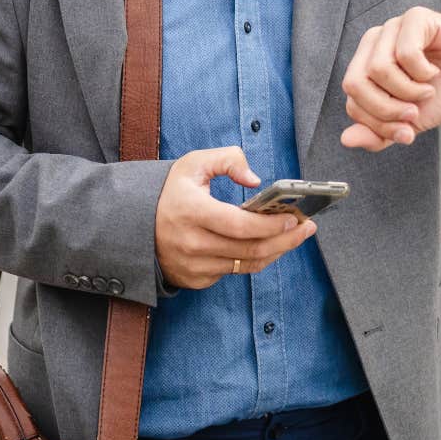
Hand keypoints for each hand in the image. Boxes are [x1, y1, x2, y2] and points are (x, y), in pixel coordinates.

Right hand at [154, 146, 316, 289]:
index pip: (240, 225)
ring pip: (246, 264)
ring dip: (275, 251)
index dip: (271, 224)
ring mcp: (193, 266)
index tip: (294, 217)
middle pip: (251, 249)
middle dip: (285, 239)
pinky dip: (253, 259)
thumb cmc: (170, 191)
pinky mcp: (195, 279)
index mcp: (191, 212)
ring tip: (293, 236)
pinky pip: (233, 272)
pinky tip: (268, 245)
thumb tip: (255, 180)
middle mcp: (192, 243)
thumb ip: (228, 160)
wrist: (134, 224)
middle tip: (306, 228)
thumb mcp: (194, 164)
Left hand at [339, 6, 440, 151]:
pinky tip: (433, 72)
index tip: (408, 132)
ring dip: (407, 91)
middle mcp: (373, 43)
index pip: (352, 102)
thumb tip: (347, 140)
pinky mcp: (415, 17)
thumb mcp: (410, 122)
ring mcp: (392, 27)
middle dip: (386, 109)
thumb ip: (379, 133)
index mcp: (365, 66)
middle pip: (355, 84)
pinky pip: (405, 52)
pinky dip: (422, 73)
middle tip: (414, 113)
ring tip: (426, 91)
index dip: (378, 124)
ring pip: (379, 68)